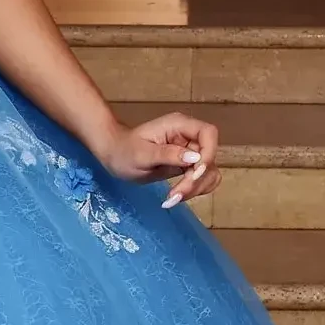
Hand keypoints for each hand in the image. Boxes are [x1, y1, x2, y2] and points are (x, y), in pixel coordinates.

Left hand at [100, 111, 221, 207]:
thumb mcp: (142, 154)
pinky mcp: (187, 166)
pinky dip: (193, 190)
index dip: (208, 153)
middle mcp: (188, 136)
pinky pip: (201, 179)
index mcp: (179, 125)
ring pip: (208, 172)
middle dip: (196, 179)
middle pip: (209, 157)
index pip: (208, 133)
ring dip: (195, 188)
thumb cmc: (124, 151)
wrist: (114, 156)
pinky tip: (175, 196)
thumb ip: (168, 154)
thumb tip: (195, 158)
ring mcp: (189, 151)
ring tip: (172, 198)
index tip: (194, 173)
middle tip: (175, 194)